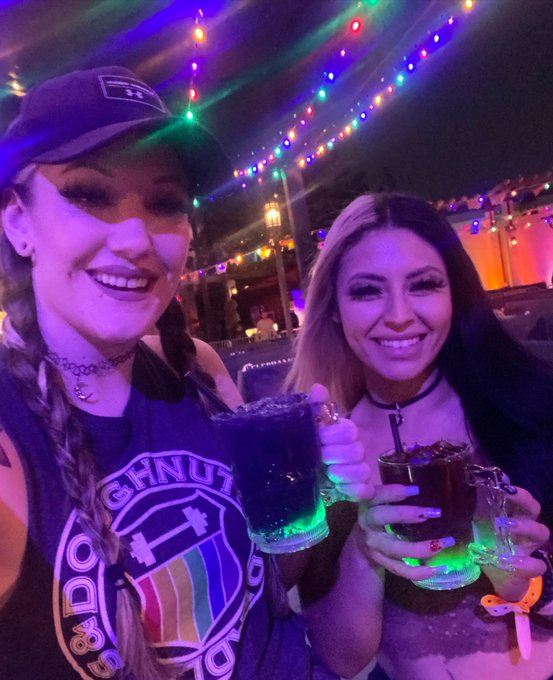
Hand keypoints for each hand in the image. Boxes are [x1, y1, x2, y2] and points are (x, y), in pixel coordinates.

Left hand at [310, 383, 373, 500]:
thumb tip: (318, 388)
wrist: (303, 470)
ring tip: (329, 474)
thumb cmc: (309, 445)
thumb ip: (315, 406)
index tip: (319, 440)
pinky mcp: (358, 489)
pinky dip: (354, 491)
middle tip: (321, 458)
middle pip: (357, 452)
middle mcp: (355, 450)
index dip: (334, 436)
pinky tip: (340, 489)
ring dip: (345, 474)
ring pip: (364, 471)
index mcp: (345, 432)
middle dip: (337, 456)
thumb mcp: (308, 425)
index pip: (350, 431)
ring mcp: (359, 470)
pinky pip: (366, 491)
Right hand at [358, 484, 456, 580]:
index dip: (392, 492)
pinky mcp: (383, 563)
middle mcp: (368, 525)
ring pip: (395, 549)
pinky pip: (401, 570)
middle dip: (406, 514)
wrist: (362, 544)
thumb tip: (423, 475)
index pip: (376, 495)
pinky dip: (420, 572)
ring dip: (421, 548)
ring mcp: (375, 546)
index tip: (416, 489)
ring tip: (444, 542)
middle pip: (381, 518)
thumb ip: (395, 492)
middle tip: (433, 512)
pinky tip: (439, 568)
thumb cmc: (379, 514)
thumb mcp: (381, 500)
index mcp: (368, 504)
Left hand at [482, 486, 549, 599]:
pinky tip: (508, 561)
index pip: (518, 496)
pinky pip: (536, 564)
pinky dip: (524, 562)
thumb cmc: (485, 547)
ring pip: (541, 531)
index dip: (512, 488)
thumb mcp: (476, 527)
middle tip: (507, 493)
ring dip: (525, 526)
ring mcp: (528, 547)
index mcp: (510, 515)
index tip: (500, 482)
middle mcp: (523, 527)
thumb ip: (471, 512)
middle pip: (533, 507)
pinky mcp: (529, 569)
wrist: (494, 580)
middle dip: (523, 498)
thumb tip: (454, 493)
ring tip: (505, 525)